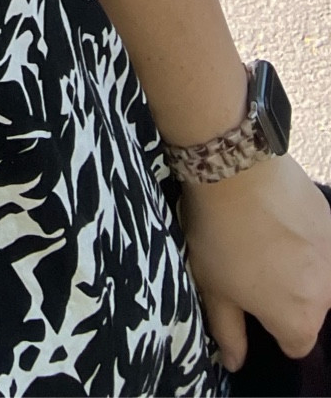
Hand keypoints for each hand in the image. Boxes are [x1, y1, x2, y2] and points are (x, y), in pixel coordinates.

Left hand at [181, 155, 330, 369]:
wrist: (235, 169)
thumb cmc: (219, 235)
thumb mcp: (213, 288)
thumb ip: (229, 332)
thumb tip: (234, 362)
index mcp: (299, 320)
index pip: (295, 344)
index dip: (272, 327)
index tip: (251, 303)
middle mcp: (327, 294)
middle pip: (308, 308)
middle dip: (284, 295)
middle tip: (250, 266)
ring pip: (316, 274)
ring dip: (296, 265)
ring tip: (261, 239)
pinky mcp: (330, 220)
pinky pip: (318, 241)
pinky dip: (301, 236)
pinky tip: (274, 217)